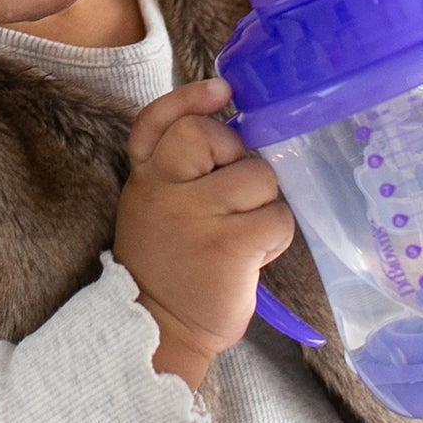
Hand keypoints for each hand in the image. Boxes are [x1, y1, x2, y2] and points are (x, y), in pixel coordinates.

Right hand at [113, 78, 294, 389]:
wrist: (156, 330)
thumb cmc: (169, 266)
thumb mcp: (155, 208)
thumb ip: (179, 171)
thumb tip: (236, 129)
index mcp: (145, 177)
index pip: (158, 120)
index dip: (189, 99)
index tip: (222, 92)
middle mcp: (163, 188)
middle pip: (210, 135)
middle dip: (236, 156)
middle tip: (232, 196)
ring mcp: (194, 215)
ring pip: (258, 176)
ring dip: (263, 205)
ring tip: (243, 235)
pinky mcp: (227, 244)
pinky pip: (276, 218)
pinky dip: (275, 237)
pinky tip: (254, 256)